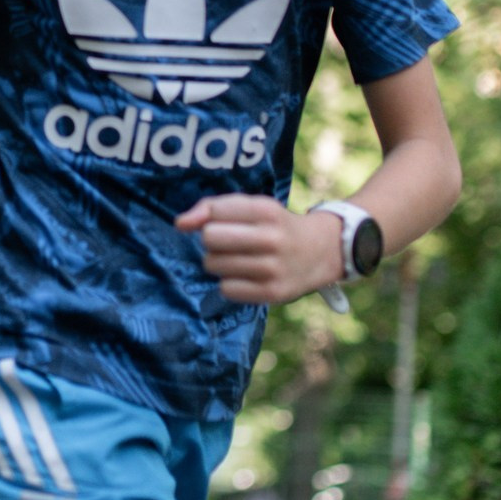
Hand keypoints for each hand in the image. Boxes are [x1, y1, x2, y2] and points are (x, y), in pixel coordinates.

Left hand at [173, 194, 345, 305]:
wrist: (321, 251)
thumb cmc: (275, 226)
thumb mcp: (253, 206)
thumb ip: (212, 207)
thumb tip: (179, 224)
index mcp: (266, 210)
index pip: (214, 211)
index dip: (211, 217)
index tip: (223, 222)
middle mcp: (271, 238)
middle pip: (209, 237)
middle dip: (212, 239)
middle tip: (229, 242)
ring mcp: (272, 268)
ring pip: (213, 264)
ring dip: (218, 262)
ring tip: (239, 259)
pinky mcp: (272, 293)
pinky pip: (226, 289)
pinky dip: (230, 283)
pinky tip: (246, 276)